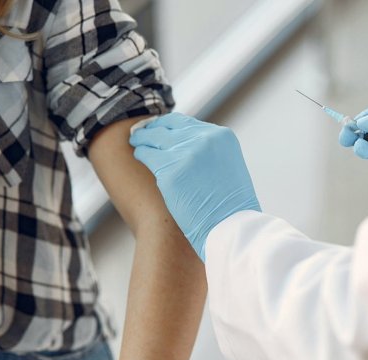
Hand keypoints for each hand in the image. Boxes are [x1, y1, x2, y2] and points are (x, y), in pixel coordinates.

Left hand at [130, 113, 260, 260]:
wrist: (231, 228)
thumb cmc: (230, 207)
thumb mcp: (228, 167)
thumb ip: (210, 152)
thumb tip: (186, 147)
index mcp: (222, 137)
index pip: (186, 123)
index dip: (169, 125)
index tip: (159, 129)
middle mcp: (205, 139)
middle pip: (168, 127)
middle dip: (153, 129)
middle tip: (142, 133)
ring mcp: (186, 154)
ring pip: (154, 138)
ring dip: (144, 139)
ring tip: (137, 142)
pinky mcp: (170, 171)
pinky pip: (147, 155)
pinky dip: (141, 153)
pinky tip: (138, 155)